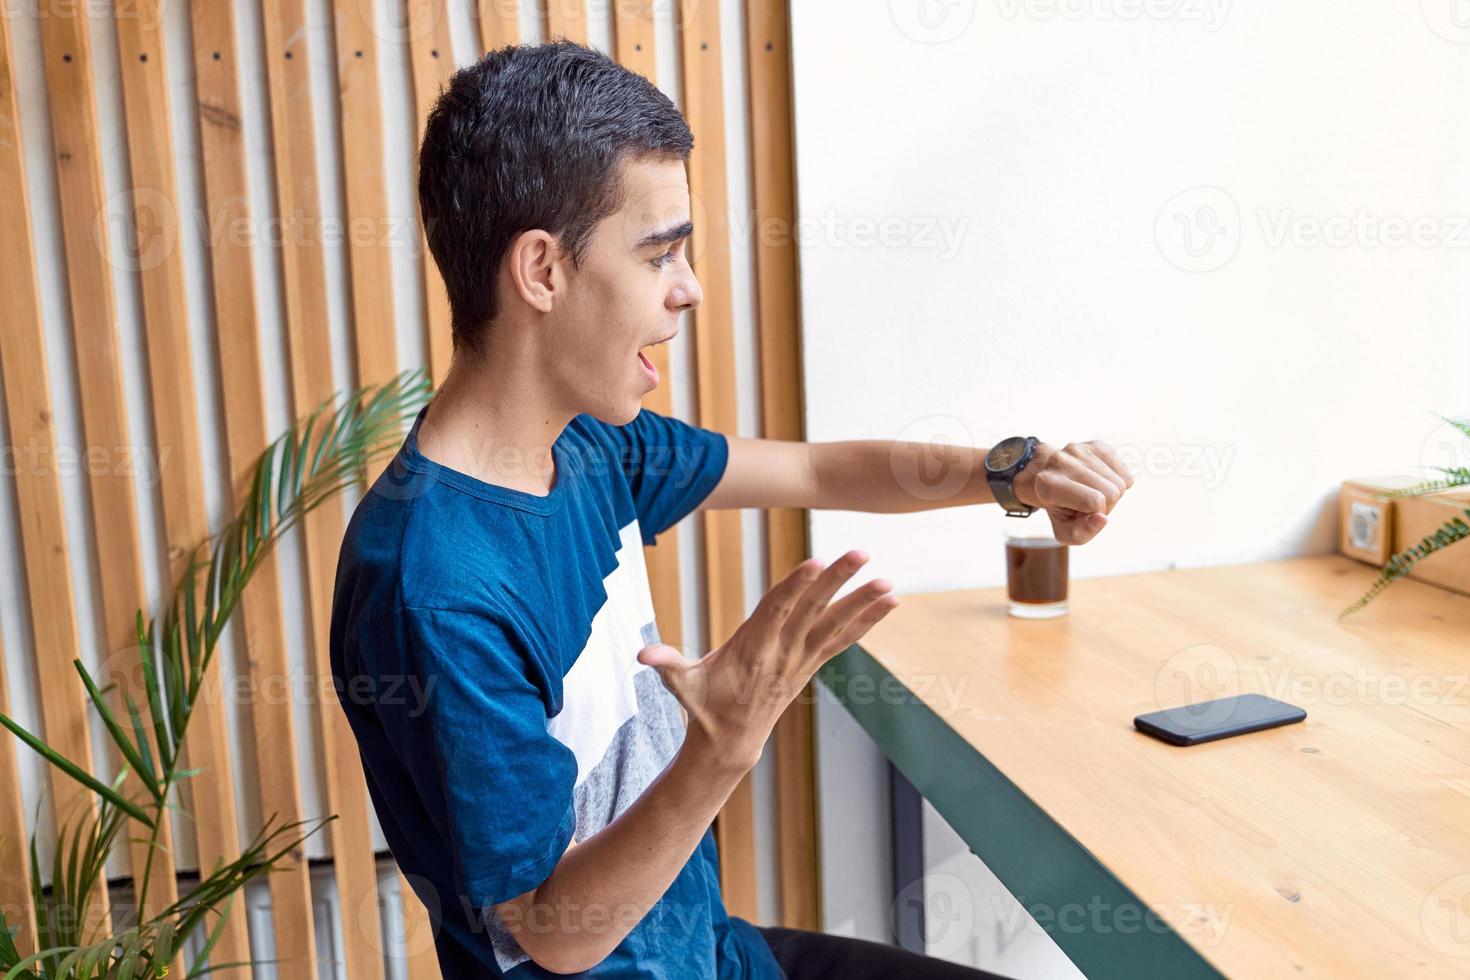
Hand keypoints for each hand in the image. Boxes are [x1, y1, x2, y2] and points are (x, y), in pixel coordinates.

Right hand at [637, 550, 897, 772]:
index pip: (777, 611)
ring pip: (835, 626)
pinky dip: (866, 621)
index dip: (797, 587)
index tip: (817, 563)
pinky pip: (842, 640)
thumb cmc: (703, 706)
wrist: (730, 743)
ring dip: (863, 603)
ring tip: (890, 584)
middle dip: (839, 583)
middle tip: (862, 554)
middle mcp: (782, 653)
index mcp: (752, 649)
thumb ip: (666, 664)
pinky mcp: (810, 666)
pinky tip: (888, 603)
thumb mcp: (681, 685)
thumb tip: (642, 654)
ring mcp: (800, 661)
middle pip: (813, 611)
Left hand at [1012, 440, 1133, 544]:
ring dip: (1113, 493)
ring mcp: (1079, 449)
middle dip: (1107, 504)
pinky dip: (1119, 482)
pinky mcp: (1096, 444)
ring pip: (1120, 482)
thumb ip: (1082, 532)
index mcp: (1048, 483)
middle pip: (1112, 491)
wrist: (1053, 480)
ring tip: (1094, 493)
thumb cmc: (1061, 510)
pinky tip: (1101, 482)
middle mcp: (1061, 460)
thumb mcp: (1065, 531)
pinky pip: (1125, 472)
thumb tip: (1102, 518)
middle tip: (1089, 504)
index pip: (1096, 501)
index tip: (1083, 512)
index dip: (1097, 513)